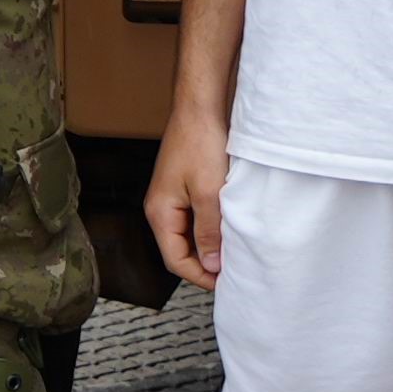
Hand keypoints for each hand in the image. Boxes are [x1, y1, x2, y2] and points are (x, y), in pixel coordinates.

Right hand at [147, 110, 233, 286]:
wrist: (199, 107)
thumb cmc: (200, 144)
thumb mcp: (208, 193)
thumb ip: (208, 232)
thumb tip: (210, 264)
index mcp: (159, 213)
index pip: (175, 260)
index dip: (199, 276)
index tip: (224, 284)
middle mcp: (160, 208)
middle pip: (179, 250)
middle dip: (204, 264)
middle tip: (231, 272)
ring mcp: (171, 197)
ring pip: (187, 234)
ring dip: (208, 246)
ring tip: (232, 253)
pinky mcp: (183, 187)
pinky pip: (193, 218)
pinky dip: (209, 228)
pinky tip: (227, 228)